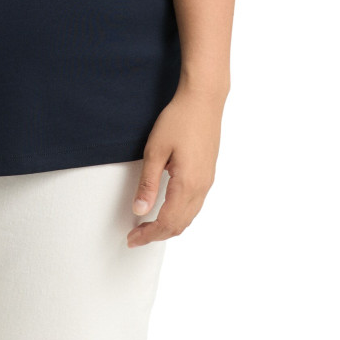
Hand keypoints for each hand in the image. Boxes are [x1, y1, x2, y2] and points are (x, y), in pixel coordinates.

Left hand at [127, 83, 226, 248]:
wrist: (204, 100)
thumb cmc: (179, 120)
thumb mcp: (156, 150)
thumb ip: (148, 183)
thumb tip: (139, 210)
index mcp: (188, 184)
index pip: (167, 222)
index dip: (148, 235)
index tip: (132, 239)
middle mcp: (201, 188)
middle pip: (180, 225)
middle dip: (157, 235)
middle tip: (136, 237)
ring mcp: (207, 181)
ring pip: (189, 217)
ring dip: (169, 226)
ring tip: (148, 227)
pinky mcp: (208, 174)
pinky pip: (195, 205)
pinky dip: (179, 215)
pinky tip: (167, 210)